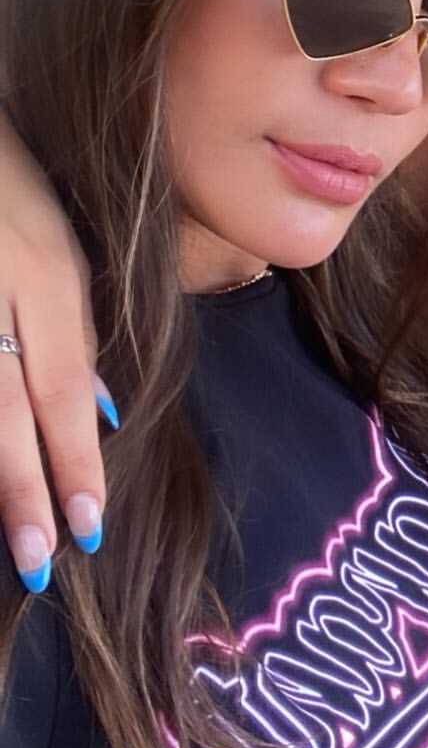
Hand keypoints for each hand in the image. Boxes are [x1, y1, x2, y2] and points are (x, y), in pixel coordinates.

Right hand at [0, 112, 107, 593]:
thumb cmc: (13, 187)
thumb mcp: (61, 245)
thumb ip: (73, 331)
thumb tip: (98, 414)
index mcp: (44, 274)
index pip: (59, 386)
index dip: (73, 458)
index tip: (90, 522)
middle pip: (5, 406)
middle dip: (24, 489)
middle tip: (43, 560)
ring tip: (13, 541)